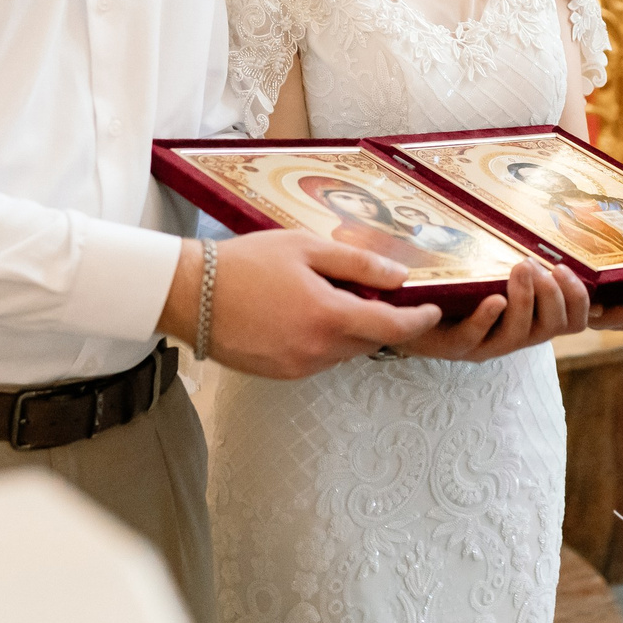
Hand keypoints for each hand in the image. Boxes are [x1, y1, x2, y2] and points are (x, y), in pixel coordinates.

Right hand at [158, 232, 439, 378]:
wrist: (190, 293)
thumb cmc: (245, 263)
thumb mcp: (306, 248)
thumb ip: (358, 265)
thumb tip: (399, 278)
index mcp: (328, 317)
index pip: (392, 328)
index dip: (418, 320)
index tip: (431, 310)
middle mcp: (317, 351)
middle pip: (369, 341)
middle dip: (377, 319)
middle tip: (366, 290)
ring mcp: (298, 367)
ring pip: (344, 351)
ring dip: (348, 330)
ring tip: (323, 296)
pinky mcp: (281, 374)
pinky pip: (318, 358)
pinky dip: (323, 340)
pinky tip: (301, 313)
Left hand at [394, 260, 589, 362]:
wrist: (404, 308)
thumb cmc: (457, 282)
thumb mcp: (494, 266)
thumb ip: (518, 254)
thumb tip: (545, 215)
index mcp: (530, 318)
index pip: (574, 320)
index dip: (580, 299)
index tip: (565, 269)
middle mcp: (514, 335)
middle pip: (554, 327)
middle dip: (553, 295)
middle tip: (536, 265)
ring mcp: (484, 344)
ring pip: (520, 335)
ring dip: (525, 299)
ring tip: (521, 268)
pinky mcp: (453, 346)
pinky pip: (476, 338)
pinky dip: (488, 318)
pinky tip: (494, 299)